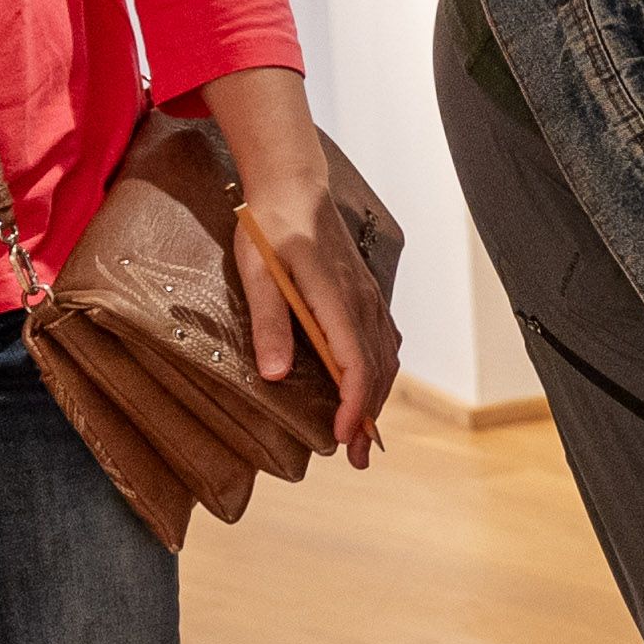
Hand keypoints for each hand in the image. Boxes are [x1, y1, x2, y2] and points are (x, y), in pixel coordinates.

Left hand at [201, 69, 397, 465]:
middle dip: (369, 416)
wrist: (294, 185)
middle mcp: (361, 302)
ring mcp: (367, 297)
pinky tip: (371, 385)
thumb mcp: (258, 273)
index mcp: (335, 299)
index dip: (352, 405)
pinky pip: (384, 340)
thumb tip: (278, 376)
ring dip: (378, 397)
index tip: (341, 437)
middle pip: (377, 369)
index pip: (356, 364)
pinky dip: (381, 371)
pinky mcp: (364, 294)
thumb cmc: (270, 227)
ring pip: (385, 357)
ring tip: (364, 432)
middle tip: (355, 457)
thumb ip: (271, 324)